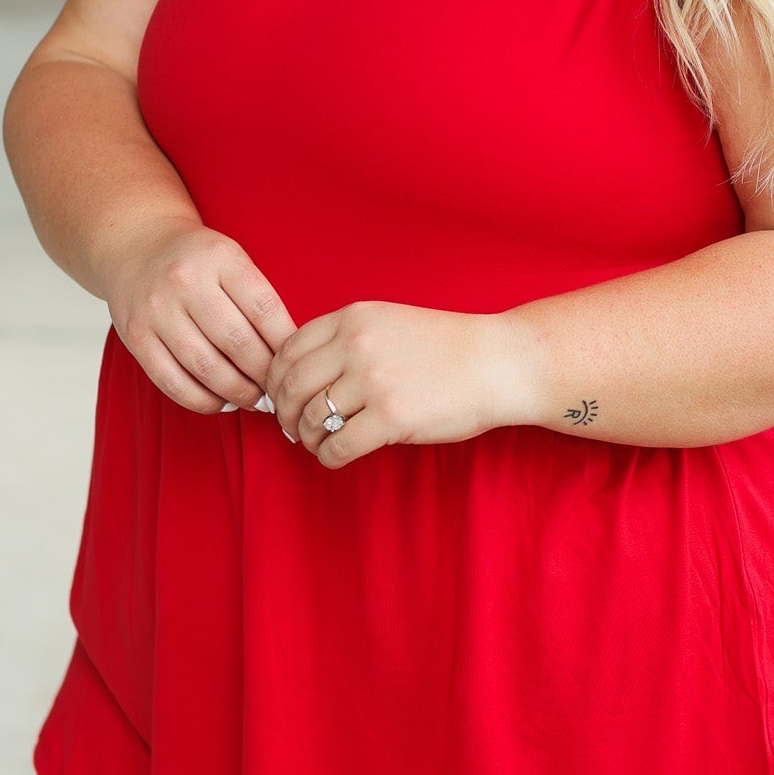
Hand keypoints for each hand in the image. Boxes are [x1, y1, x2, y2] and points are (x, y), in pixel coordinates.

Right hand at [101, 216, 295, 413]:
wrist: (135, 244)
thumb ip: (256, 297)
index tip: (295, 363)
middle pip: (237, 343)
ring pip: (205, 367)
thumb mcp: (231, 258)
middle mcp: (185, 281)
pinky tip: (220, 402)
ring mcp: (157, 310)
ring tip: (253, 400)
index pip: (264, 309)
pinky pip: (172, 381)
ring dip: (236, 393)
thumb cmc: (196, 259)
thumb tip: (286, 355)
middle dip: (263, 375)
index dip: (284, 345)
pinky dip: (201, 400)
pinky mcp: (135, 336)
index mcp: (220, 258)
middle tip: (277, 389)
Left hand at [266, 300, 535, 468]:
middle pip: (291, 385)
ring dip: (306, 437)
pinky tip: (335, 456)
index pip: (288, 349)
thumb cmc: (447, 348)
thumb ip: (347, 339)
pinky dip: (327, 456)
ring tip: (317, 443)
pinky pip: (337, 445)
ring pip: (311, 418)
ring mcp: (373, 381)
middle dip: (284, 413)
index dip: (275, 379)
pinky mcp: (390, 417)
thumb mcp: (390, 323)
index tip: (280, 397)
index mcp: (353, 318)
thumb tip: (300, 377)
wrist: (498, 363)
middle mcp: (356, 344)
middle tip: (291, 428)